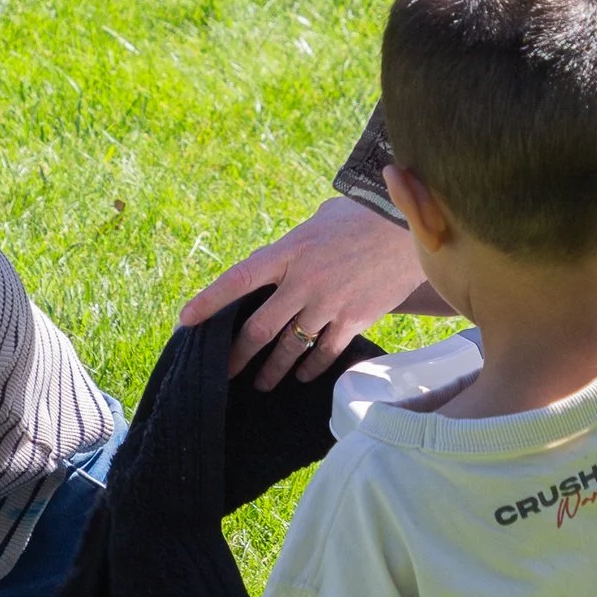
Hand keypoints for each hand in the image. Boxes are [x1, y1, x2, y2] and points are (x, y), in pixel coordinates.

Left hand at [177, 191, 423, 390]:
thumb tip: (276, 260)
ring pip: (290, 349)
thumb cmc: (365, 213)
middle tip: (225, 371)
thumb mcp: (319, 219)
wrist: (410, 226)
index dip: (208, 302)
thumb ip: (294, 244)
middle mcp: (303, 281)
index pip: (238, 279)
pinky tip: (303, 376)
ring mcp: (329, 304)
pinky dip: (311, 368)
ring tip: (261, 384)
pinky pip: (325, 352)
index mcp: (289, 251)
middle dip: (237, 355)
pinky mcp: (355, 319)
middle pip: (259, 328)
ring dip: (272, 371)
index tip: (185, 320)